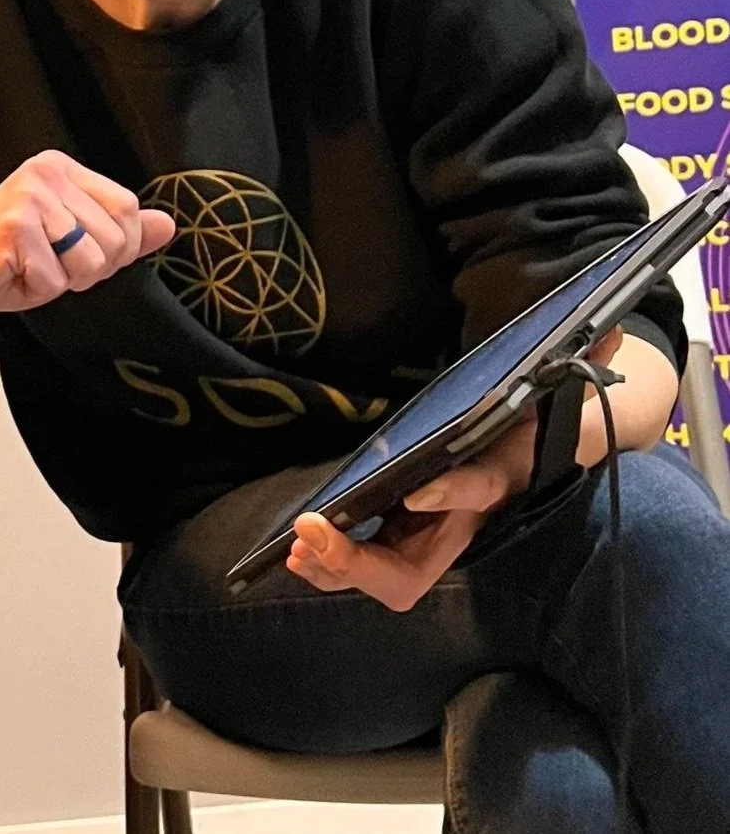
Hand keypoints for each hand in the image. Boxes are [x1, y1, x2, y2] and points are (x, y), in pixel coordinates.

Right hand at [0, 149, 174, 317]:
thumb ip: (118, 233)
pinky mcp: (13, 228)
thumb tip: (167, 225)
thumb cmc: (0, 261)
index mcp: (61, 168)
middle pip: (115, 239)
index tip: (71, 252)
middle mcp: (45, 173)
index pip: (129, 208)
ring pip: (90, 262)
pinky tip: (9, 273)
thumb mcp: (70, 244)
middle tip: (43, 262)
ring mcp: (28, 198)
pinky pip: (56, 280)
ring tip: (28, 266)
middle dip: (86, 270)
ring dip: (61, 281)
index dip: (113, 248)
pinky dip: (35, 290)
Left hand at [286, 327, 622, 610]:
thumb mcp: (548, 398)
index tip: (419, 489)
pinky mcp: (404, 534)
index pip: (479, 491)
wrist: (543, 453)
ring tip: (296, 547)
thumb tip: (611, 331)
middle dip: (358, 562)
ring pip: (381, 577)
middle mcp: (460, 525)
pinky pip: (366, 562)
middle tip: (310, 535)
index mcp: (498, 484)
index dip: (452, 494)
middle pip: (409, 573)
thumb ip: (571, 371)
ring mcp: (429, 537)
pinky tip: (297, 545)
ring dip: (335, 567)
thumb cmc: (535, 423)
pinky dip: (332, 559)